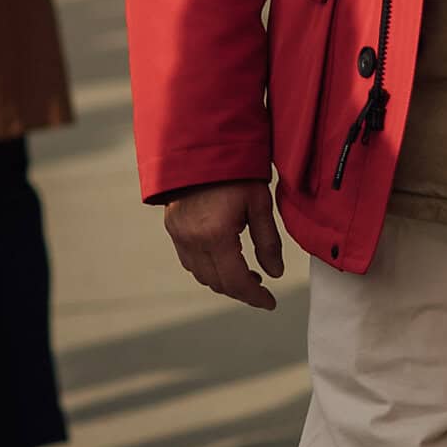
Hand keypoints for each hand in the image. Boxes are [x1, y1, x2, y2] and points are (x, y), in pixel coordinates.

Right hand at [165, 180, 284, 310]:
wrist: (201, 144)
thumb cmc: (236, 170)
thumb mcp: (260, 203)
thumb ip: (268, 241)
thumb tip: (275, 273)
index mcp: (216, 235)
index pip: (236, 281)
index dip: (254, 297)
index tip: (270, 302)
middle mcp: (192, 239)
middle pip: (217, 283)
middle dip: (240, 290)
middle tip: (261, 287)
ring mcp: (178, 234)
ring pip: (201, 275)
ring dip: (223, 280)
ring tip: (246, 273)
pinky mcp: (172, 227)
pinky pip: (189, 260)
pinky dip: (208, 267)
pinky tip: (224, 258)